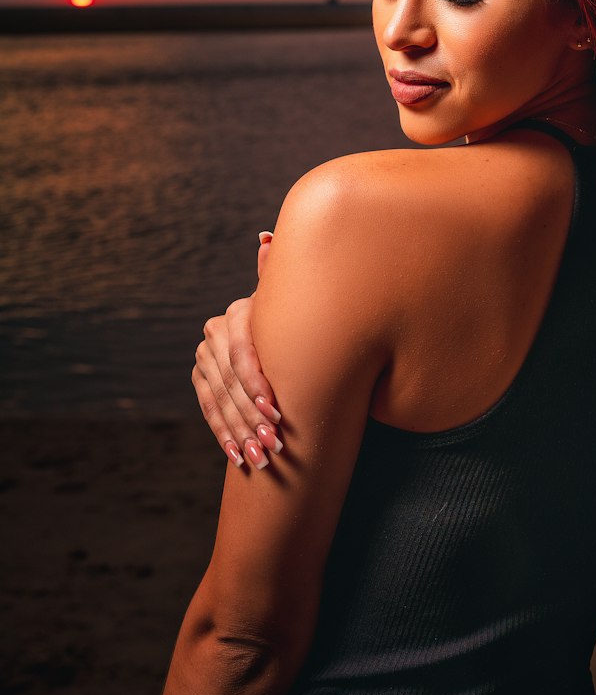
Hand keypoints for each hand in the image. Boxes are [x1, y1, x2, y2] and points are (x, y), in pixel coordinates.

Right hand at [192, 231, 282, 469]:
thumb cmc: (296, 320)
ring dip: (240, 432)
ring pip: (220, 400)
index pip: (242, 354)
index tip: (278, 412)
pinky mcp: (199, 378)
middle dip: (253, 416)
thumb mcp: (291, 302)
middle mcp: (214, 333)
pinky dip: (224, 434)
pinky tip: (238, 455)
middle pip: (231, 383)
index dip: (258, 384)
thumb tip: (267, 237)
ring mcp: (203, 357)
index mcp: (237, 314)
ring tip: (261, 457)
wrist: (279, 336)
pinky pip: (209, 410)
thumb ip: (279, 276)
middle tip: (274, 445)